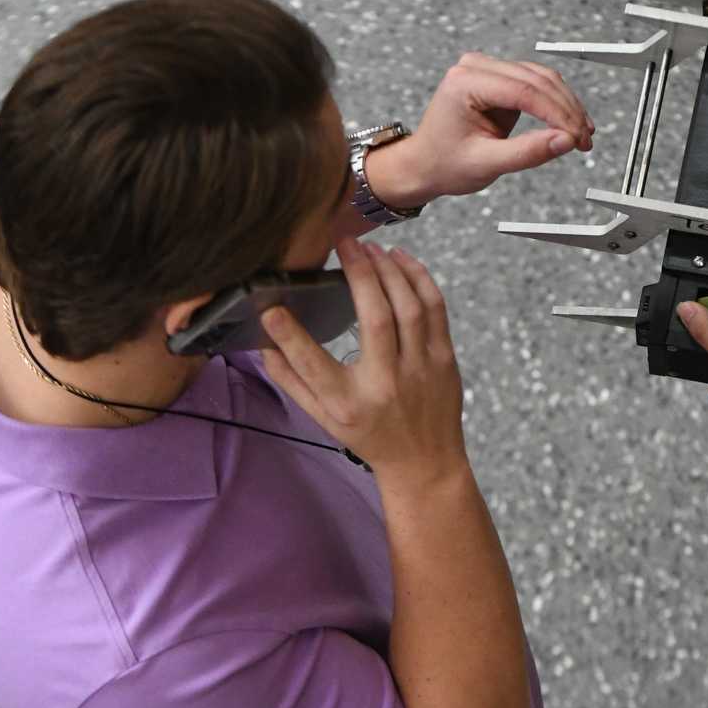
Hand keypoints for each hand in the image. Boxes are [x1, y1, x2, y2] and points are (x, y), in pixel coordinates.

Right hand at [260, 238, 465, 477]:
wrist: (424, 463)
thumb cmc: (368, 435)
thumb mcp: (323, 418)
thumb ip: (292, 381)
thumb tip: (262, 345)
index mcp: (348, 403)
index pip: (312, 365)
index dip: (289, 336)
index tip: (271, 309)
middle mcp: (385, 384)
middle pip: (375, 318)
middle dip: (360, 273)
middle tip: (345, 243)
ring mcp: (421, 370)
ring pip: (410, 306)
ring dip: (390, 269)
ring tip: (371, 248)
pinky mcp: (445, 359)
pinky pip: (435, 309)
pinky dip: (419, 278)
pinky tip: (400, 260)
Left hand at [373, 53, 594, 208]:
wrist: (424, 164)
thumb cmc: (443, 164)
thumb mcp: (485, 164)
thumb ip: (527, 153)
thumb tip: (565, 141)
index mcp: (465, 82)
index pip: (524, 91)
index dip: (557, 115)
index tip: (577, 137)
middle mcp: (475, 68)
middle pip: (537, 80)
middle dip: (566, 111)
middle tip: (585, 140)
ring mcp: (487, 69)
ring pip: (541, 79)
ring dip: (565, 105)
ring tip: (582, 134)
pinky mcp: (499, 79)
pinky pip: (535, 84)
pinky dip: (555, 104)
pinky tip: (569, 123)